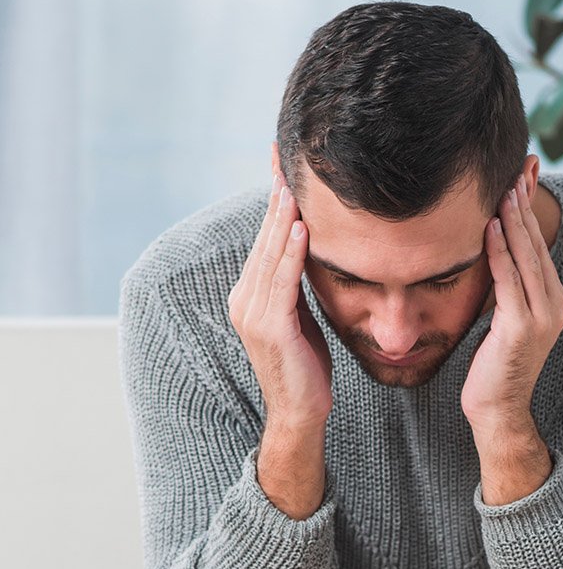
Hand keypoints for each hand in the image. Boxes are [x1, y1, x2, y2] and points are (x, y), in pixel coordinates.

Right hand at [227, 145, 332, 518]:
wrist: (301, 413)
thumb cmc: (308, 366)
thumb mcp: (301, 316)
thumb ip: (298, 284)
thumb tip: (312, 249)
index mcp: (252, 293)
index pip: (267, 237)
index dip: (275, 201)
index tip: (282, 164)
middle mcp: (245, 297)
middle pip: (266, 237)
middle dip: (276, 195)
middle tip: (283, 155)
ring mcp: (253, 312)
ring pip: (273, 253)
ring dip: (284, 215)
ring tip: (294, 181)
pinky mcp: (269, 327)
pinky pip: (283, 281)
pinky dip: (292, 252)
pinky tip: (303, 227)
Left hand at [461, 177, 562, 504]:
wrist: (498, 411)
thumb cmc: (496, 366)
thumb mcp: (507, 318)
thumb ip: (509, 287)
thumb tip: (496, 253)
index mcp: (556, 300)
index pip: (541, 246)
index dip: (531, 211)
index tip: (521, 178)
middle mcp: (556, 304)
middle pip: (537, 244)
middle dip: (525, 205)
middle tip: (516, 169)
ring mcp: (543, 316)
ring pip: (526, 257)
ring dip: (514, 220)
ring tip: (504, 189)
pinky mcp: (522, 326)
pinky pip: (509, 279)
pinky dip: (500, 250)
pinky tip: (491, 227)